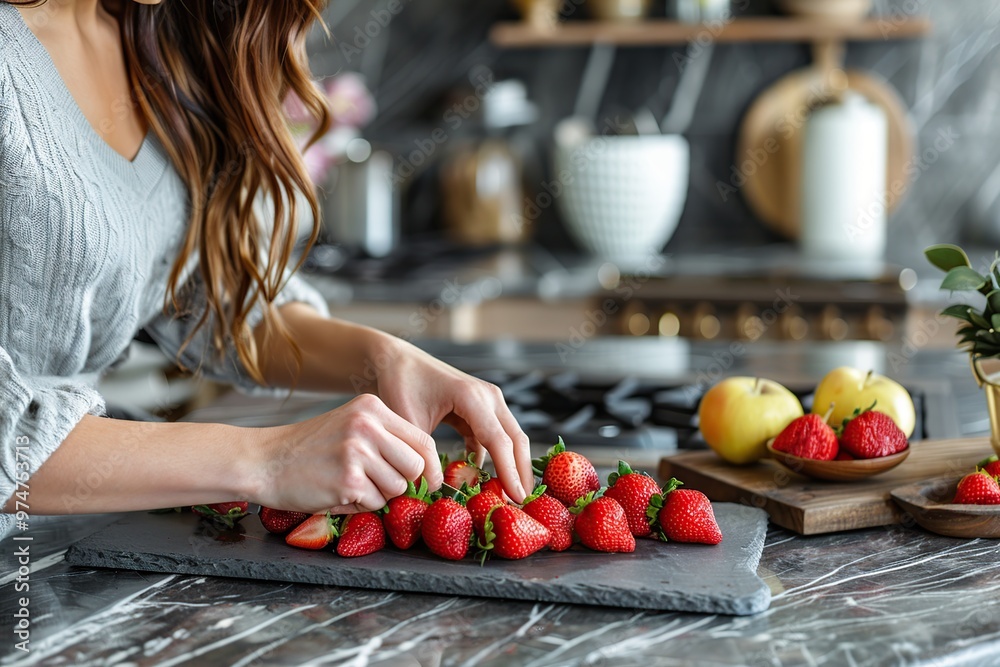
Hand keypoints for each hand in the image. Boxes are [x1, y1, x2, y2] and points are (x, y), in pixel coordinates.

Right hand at [252, 394, 438, 513]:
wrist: (264, 461)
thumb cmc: (309, 449)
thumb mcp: (350, 427)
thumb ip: (386, 439)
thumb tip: (426, 470)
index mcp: (372, 408)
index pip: (423, 440)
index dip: (430, 467)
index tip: (428, 482)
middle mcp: (368, 425)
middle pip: (416, 466)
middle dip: (404, 483)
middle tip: (379, 485)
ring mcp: (358, 451)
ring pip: (398, 488)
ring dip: (379, 495)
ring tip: (350, 484)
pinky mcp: (348, 479)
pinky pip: (375, 503)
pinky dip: (360, 505)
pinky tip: (337, 491)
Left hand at [373, 338, 533, 502]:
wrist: (395, 360)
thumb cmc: (399, 385)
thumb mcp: (407, 422)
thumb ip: (422, 456)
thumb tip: (431, 492)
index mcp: (472, 397)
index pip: (498, 441)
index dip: (509, 472)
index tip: (516, 499)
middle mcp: (488, 397)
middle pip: (515, 440)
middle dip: (520, 473)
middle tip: (522, 506)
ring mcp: (488, 402)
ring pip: (509, 439)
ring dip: (510, 467)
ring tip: (509, 498)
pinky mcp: (481, 410)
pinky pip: (493, 439)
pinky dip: (493, 460)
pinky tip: (486, 483)